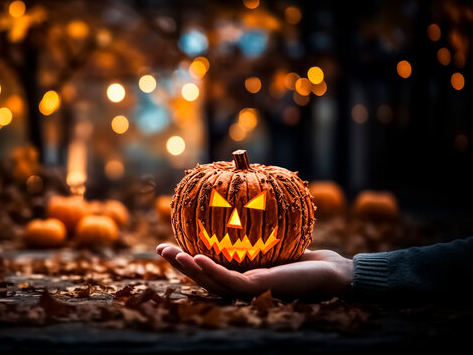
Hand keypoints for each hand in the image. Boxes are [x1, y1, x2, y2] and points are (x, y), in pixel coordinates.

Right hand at [157, 243, 352, 298]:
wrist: (332, 273)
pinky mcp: (260, 290)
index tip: (168, 244)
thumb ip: (253, 230)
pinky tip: (198, 258)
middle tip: (159, 248)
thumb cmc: (306, 256)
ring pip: (211, 281)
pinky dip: (212, 270)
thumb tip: (238, 199)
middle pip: (203, 277)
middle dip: (179, 264)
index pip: (208, 268)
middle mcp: (241, 286)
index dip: (186, 259)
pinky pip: (231, 280)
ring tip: (171, 253)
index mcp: (240, 276)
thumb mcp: (274, 238)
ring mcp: (249, 290)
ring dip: (189, 268)